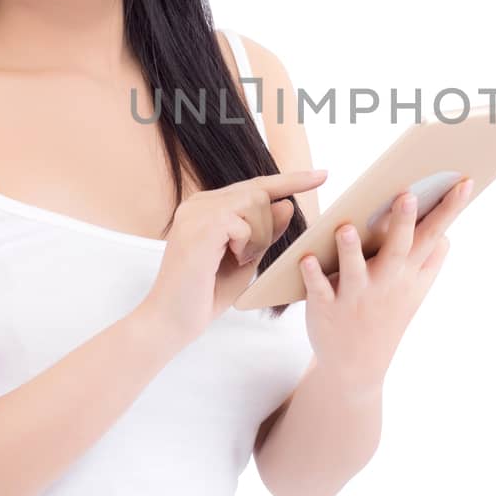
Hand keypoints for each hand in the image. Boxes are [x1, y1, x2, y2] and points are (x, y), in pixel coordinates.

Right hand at [141, 169, 328, 345]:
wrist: (171, 320)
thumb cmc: (206, 293)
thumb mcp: (247, 259)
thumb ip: (267, 232)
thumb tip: (288, 204)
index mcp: (208, 206)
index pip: (256, 186)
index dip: (290, 181)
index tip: (323, 175)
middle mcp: (199, 202)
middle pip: (258, 192)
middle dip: (268, 225)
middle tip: (246, 255)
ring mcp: (196, 211)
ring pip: (254, 205)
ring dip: (256, 237)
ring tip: (234, 260)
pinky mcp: (198, 226)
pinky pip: (243, 224)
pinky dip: (245, 246)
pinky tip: (227, 261)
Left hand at [298, 176, 474, 392]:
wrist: (357, 368)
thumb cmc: (387, 317)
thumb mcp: (415, 294)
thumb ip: (430, 263)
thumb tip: (446, 233)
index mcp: (409, 273)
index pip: (434, 236)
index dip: (450, 209)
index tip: (465, 181)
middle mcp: (386, 283)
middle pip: (397, 249)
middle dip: (402, 223)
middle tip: (407, 194)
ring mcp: (356, 296)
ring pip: (354, 270)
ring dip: (350, 250)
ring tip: (346, 229)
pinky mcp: (326, 308)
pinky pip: (318, 290)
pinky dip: (313, 276)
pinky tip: (307, 259)